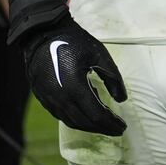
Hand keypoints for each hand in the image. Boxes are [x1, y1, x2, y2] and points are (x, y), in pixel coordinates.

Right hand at [19, 15, 127, 135]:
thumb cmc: (75, 42)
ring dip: (89, 127)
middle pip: (84, 122)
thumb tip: (122, 100)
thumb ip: (113, 78)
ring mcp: (48, 99)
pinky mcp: (42, 97)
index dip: (111, 123)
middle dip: (103, 128)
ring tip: (104, 125)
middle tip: (117, 130)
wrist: (43, 33)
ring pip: (71, 121)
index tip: (123, 126)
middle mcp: (59, 97)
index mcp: (74, 86)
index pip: (96, 115)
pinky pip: (60, 115)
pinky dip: (76, 119)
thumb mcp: (100, 55)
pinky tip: (87, 116)